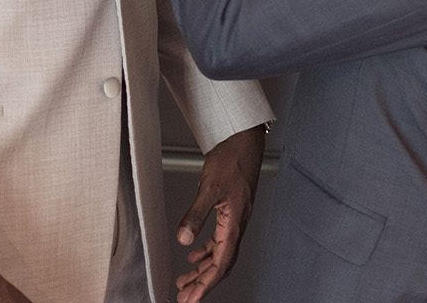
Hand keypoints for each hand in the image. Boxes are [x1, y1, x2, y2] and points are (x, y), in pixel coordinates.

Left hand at [175, 125, 266, 302]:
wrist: (244, 139)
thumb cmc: (232, 158)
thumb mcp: (209, 187)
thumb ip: (195, 215)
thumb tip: (182, 239)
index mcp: (235, 222)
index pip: (221, 262)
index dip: (206, 284)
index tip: (192, 299)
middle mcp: (238, 223)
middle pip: (222, 263)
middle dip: (203, 282)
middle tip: (185, 298)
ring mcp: (236, 217)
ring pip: (221, 252)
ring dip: (204, 269)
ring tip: (186, 281)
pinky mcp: (232, 210)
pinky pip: (221, 239)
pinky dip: (207, 251)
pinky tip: (195, 253)